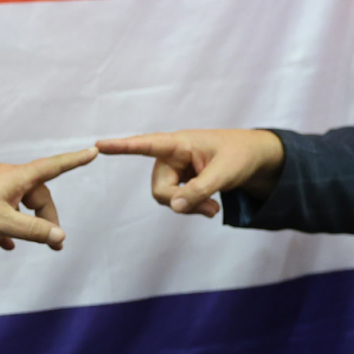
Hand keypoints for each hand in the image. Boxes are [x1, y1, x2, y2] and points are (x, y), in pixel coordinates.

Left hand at [0, 149, 97, 252]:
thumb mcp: (3, 223)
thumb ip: (34, 231)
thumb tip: (60, 237)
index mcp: (18, 177)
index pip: (54, 167)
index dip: (74, 161)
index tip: (93, 152)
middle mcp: (9, 178)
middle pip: (38, 197)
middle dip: (43, 221)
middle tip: (52, 246)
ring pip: (17, 208)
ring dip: (17, 229)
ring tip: (10, 248)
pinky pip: (0, 212)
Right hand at [96, 129, 285, 216]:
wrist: (254, 158)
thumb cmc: (240, 156)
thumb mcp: (225, 173)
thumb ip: (200, 190)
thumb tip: (176, 207)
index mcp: (179, 143)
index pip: (146, 144)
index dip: (122, 147)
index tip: (99, 146)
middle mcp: (171, 155)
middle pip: (159, 188)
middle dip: (181, 203)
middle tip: (211, 210)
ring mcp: (174, 169)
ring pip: (166, 198)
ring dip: (189, 207)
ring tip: (214, 209)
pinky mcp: (179, 181)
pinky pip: (175, 201)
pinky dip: (192, 207)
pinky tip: (210, 206)